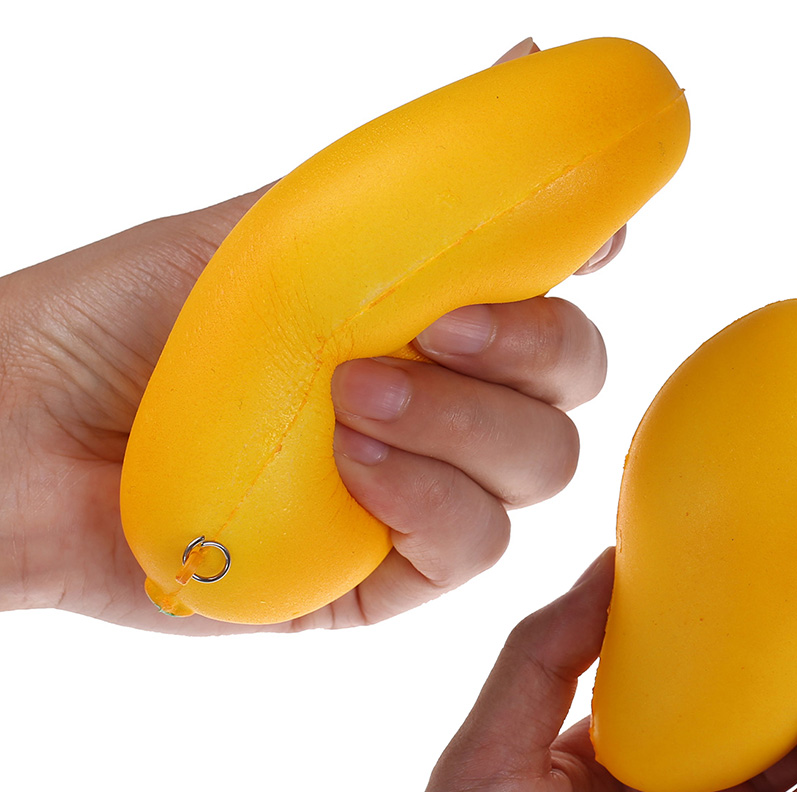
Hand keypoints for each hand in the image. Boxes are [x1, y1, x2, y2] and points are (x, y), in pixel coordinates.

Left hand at [0, 39, 616, 633]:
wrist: (22, 436)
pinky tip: (351, 466)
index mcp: (420, 324)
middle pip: (570, 386)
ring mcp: (418, 494)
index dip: (585, 261)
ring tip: (353, 398)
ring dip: (466, 425)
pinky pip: (470, 547)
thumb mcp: (274, 231)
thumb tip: (523, 61)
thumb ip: (402, 182)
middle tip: (437, 329)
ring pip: (539, 468)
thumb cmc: (131, 323)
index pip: (547, 293)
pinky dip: (429, 500)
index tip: (592, 236)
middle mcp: (438, 409)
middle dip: (531, 351)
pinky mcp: (385, 577)